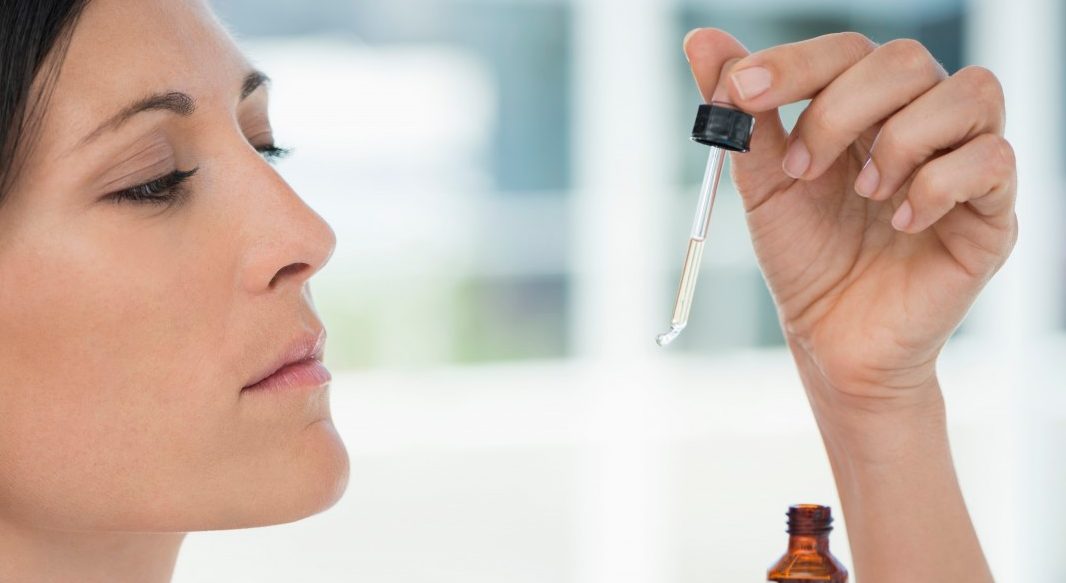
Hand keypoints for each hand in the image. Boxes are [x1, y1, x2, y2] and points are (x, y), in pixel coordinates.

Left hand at [684, 30, 1016, 406]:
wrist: (831, 340)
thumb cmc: (806, 259)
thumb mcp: (765, 185)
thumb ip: (745, 117)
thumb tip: (701, 41)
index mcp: (866, 110)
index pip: (847, 51)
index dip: (796, 62)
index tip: (742, 91)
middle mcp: (921, 122)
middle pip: (905, 61)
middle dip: (840, 109)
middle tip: (802, 166)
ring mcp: (964, 162)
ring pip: (968, 91)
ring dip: (898, 139)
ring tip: (863, 194)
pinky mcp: (993, 212)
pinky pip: (993, 160)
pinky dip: (939, 184)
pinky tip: (902, 223)